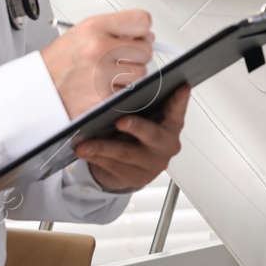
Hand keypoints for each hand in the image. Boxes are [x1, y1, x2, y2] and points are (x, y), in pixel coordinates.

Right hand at [41, 10, 154, 119]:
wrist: (39, 91)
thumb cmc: (58, 63)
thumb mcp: (80, 33)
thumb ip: (113, 29)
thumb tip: (145, 34)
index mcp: (95, 28)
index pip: (141, 20)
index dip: (142, 29)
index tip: (139, 35)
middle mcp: (101, 49)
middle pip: (146, 49)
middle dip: (137, 54)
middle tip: (123, 57)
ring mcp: (103, 73)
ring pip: (141, 72)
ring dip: (131, 75)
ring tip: (111, 73)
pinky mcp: (105, 96)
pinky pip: (129, 91)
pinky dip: (121, 90)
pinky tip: (104, 86)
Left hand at [75, 84, 189, 191]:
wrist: (131, 167)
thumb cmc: (137, 135)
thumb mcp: (145, 118)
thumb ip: (141, 107)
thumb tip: (119, 93)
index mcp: (171, 126)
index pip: (177, 111)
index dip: (180, 100)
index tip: (181, 87)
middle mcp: (165, 145)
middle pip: (151, 134)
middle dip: (136, 127)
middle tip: (121, 121)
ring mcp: (152, 164)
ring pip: (125, 153)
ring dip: (102, 147)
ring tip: (84, 143)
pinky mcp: (137, 178)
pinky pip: (113, 166)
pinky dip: (96, 158)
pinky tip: (84, 152)